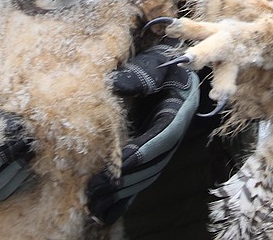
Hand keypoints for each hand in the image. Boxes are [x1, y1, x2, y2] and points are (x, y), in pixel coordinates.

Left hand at [85, 45, 199, 224]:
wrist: (173, 65)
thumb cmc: (163, 60)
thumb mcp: (155, 61)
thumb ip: (141, 74)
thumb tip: (115, 85)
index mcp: (178, 109)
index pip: (163, 134)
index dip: (145, 149)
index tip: (123, 162)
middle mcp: (173, 132)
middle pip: (154, 162)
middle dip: (128, 178)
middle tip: (98, 189)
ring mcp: (164, 145)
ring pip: (147, 174)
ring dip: (123, 192)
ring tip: (94, 204)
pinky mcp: (152, 153)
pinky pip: (141, 178)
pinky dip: (125, 197)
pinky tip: (105, 212)